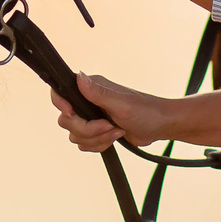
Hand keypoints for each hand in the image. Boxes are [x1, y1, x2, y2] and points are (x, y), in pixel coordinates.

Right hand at [49, 73, 169, 152]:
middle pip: (66, 121)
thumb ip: (97, 92)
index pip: (60, 93)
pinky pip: (85, 144)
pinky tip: (115, 137)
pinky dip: (99, 145)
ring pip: (76, 136)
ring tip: (116, 131)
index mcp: (90, 87)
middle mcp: (87, 100)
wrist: (160, 126)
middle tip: (109, 125)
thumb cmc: (145, 111)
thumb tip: (79, 76)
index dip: (62, 106)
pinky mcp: (97, 131)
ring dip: (97, 139)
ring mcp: (91, 117)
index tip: (73, 114)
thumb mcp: (120, 102)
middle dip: (88, 129)